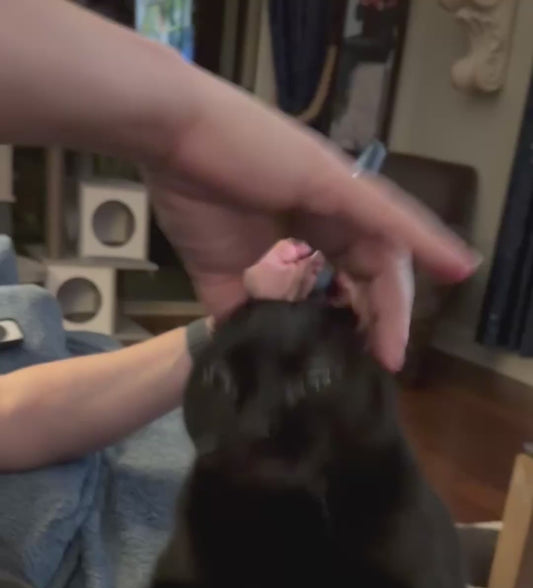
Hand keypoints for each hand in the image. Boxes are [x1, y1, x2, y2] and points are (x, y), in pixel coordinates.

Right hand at [140, 60, 477, 371]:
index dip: (358, 316)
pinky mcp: (334, 179)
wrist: (169, 138)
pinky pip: (388, 216)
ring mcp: (338, 190)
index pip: (350, 275)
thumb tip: (240, 345)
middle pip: (375, 267)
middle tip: (382, 361)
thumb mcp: (219, 269)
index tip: (359, 357)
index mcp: (309, 223)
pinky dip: (424, 240)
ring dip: (397, 300)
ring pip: (388, 248)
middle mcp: (334, 206)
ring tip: (394, 347)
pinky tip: (453, 268)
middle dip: (382, 318)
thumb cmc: (192, 190)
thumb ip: (237, 305)